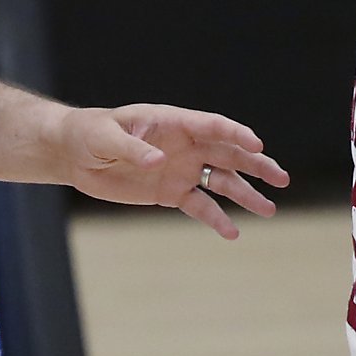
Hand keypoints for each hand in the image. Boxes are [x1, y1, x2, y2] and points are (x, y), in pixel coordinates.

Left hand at [58, 104, 289, 238]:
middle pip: (228, 153)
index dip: (235, 134)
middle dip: (256, 165)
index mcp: (171, 123)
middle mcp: (184, 145)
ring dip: (245, 194)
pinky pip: (199, 205)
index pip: (211, 126)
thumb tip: (158, 161)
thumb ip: (132, 149)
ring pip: (221, 181)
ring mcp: (181, 169)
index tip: (256, 145)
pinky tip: (232, 232)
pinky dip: (216, 218)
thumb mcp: (105, 138)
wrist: (74, 154)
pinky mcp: (170, 192)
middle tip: (281, 178)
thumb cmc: (89, 134)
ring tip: (269, 210)